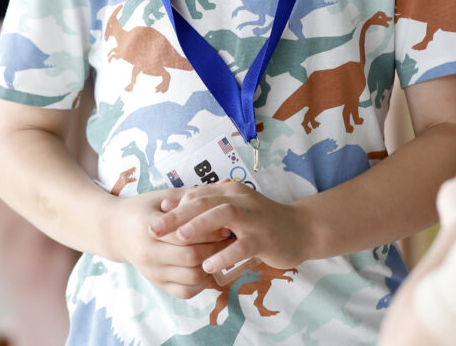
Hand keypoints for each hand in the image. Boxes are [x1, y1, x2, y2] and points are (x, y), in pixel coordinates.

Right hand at [112, 190, 225, 299]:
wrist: (115, 231)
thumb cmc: (142, 209)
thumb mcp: (162, 196)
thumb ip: (189, 195)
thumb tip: (222, 187)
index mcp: (148, 228)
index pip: (185, 234)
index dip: (208, 230)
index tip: (225, 224)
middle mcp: (148, 253)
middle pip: (191, 257)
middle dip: (215, 248)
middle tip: (228, 239)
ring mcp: (152, 272)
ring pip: (191, 277)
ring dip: (211, 266)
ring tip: (220, 252)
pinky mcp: (157, 283)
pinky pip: (185, 292)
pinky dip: (201, 283)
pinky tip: (207, 267)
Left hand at [152, 181, 308, 273]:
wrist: (301, 229)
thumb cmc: (262, 221)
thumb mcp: (235, 209)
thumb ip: (210, 207)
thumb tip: (175, 207)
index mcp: (231, 191)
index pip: (198, 194)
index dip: (175, 205)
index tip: (154, 216)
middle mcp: (241, 200)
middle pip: (205, 201)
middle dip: (178, 214)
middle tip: (155, 228)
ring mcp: (253, 218)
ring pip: (225, 215)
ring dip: (201, 225)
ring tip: (181, 238)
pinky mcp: (264, 238)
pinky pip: (242, 245)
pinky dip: (224, 254)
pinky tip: (208, 265)